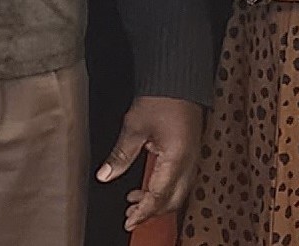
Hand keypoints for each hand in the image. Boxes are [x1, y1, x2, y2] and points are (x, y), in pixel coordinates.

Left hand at [95, 95, 203, 229]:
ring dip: (158, 200)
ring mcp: (193, 155)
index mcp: (176, 158)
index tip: (129, 221)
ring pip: (179, 190)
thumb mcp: (135, 127)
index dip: (143, 212)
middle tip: (131, 215)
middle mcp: (189, 161)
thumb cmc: (161, 97)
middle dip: (152, 211)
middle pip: (173, 200)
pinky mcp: (191, 149)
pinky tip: (149, 183)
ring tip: (135, 200)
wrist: (179, 77)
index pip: (159, 196)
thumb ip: (120, 155)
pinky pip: (181, 178)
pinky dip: (165, 187)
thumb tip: (105, 175)